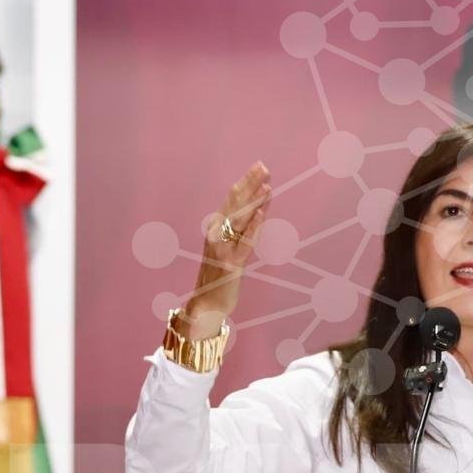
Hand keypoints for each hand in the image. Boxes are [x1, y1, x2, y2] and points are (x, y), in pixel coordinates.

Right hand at [178, 161, 271, 338]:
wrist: (205, 306)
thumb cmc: (217, 277)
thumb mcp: (226, 248)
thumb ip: (235, 231)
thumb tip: (252, 210)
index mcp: (215, 229)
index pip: (232, 200)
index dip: (245, 182)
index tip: (259, 167)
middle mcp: (215, 235)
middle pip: (234, 203)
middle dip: (250, 183)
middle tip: (264, 166)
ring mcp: (222, 249)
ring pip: (240, 219)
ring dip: (254, 200)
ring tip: (267, 184)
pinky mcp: (231, 264)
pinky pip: (244, 241)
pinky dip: (253, 225)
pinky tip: (261, 211)